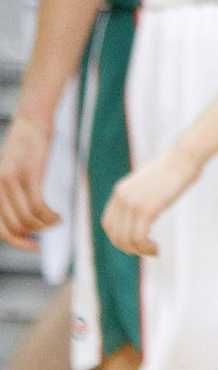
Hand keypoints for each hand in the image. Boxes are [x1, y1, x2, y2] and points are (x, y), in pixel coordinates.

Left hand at [0, 117, 56, 252]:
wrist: (33, 121)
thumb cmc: (27, 148)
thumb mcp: (14, 173)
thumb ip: (13, 195)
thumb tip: (25, 221)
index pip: (0, 229)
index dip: (17, 243)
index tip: (36, 248)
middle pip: (15, 227)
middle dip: (33, 235)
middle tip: (50, 230)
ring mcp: (12, 182)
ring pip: (28, 218)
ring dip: (45, 225)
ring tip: (57, 219)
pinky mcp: (29, 174)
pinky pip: (39, 206)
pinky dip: (50, 216)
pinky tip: (59, 215)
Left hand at [102, 145, 200, 257]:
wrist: (185, 157)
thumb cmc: (176, 166)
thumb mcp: (151, 180)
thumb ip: (142, 193)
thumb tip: (147, 207)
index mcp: (120, 191)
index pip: (109, 224)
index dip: (119, 238)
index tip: (135, 243)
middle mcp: (121, 198)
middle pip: (115, 234)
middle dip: (129, 247)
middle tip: (146, 251)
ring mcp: (132, 204)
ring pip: (127, 239)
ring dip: (140, 250)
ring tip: (154, 251)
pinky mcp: (146, 209)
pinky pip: (139, 237)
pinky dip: (146, 248)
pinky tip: (157, 248)